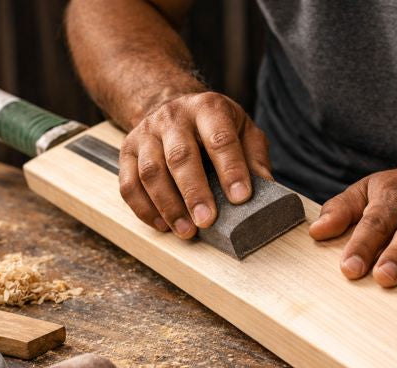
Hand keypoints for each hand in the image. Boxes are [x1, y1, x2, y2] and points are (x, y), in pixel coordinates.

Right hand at [118, 91, 270, 237]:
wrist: (174, 107)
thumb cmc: (215, 126)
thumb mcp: (243, 130)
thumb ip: (255, 158)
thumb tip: (268, 190)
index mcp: (208, 108)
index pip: (220, 138)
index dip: (231, 169)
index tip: (240, 198)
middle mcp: (173, 117)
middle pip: (180, 156)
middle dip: (194, 192)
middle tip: (207, 221)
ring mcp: (146, 133)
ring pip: (151, 172)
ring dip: (168, 205)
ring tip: (186, 231)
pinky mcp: (127, 151)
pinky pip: (129, 184)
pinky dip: (144, 209)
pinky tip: (163, 225)